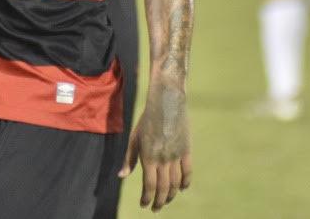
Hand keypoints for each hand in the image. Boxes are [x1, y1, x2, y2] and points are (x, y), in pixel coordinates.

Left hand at [120, 81, 191, 211]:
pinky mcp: (186, 149)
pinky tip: (181, 188)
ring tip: (166, 200)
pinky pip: (188, 171)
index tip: (144, 205)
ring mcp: (176, 155)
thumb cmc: (147, 120)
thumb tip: (122, 176)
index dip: (147, 198)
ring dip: (170, 195)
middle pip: (163, 188)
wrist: (167, 102)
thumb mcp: (135, 138)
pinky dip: (185, 182)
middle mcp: (163, 158)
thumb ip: (129, 159)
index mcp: (148, 156)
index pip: (149, 185)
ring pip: (175, 182)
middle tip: (156, 208)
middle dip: (159, 201)